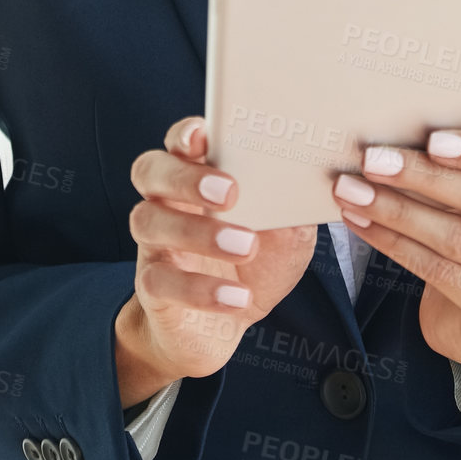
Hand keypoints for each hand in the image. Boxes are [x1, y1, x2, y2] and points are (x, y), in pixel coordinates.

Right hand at [119, 116, 316, 395]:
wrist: (228, 326)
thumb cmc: (258, 263)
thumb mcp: (287, 230)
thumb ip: (291, 202)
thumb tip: (312, 178)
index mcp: (200, 173)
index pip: (181, 139)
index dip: (186, 133)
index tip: (205, 134)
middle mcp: (168, 200)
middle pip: (151, 169)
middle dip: (185, 176)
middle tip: (229, 192)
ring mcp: (156, 242)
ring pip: (148, 220)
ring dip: (197, 231)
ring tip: (245, 246)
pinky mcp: (153, 286)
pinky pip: (160, 280)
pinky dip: (200, 289)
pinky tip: (237, 296)